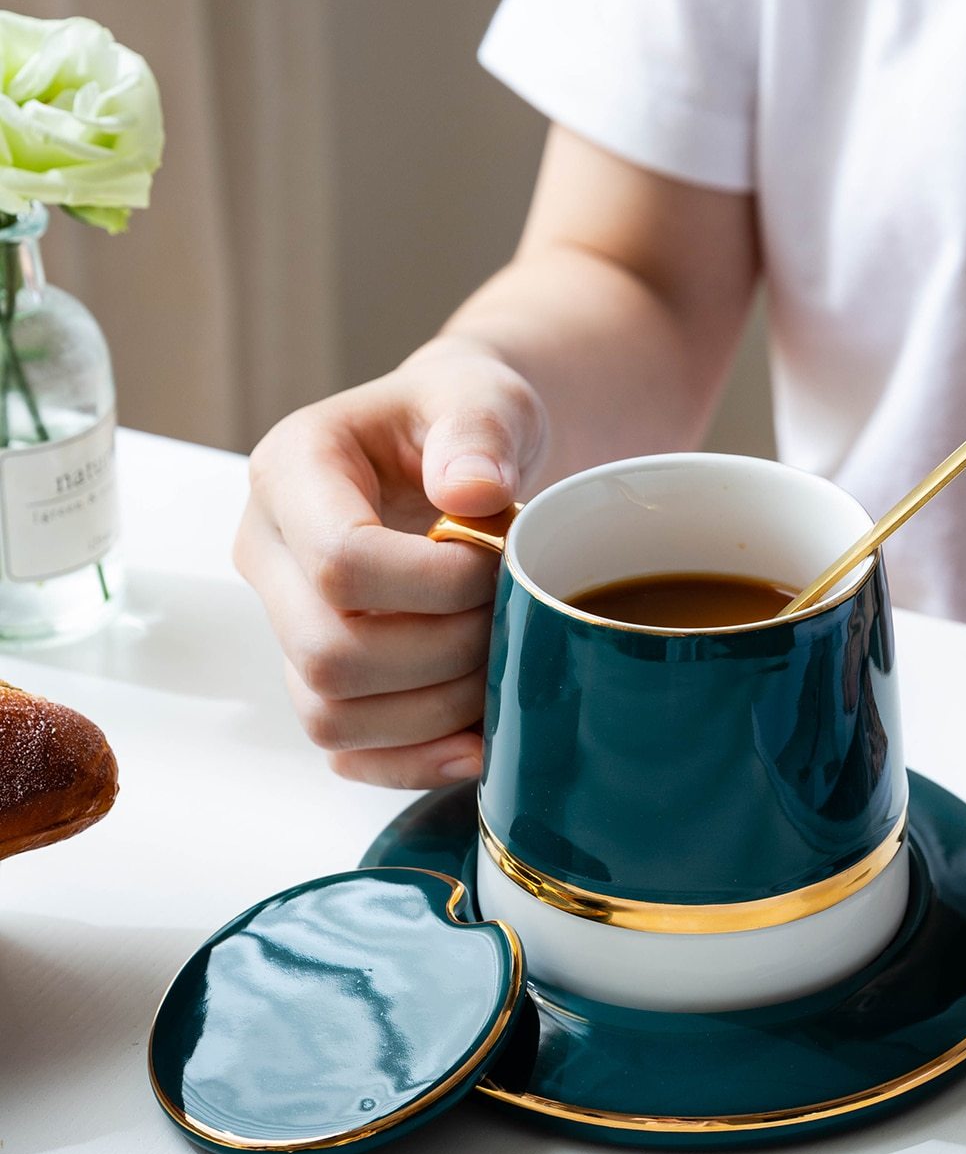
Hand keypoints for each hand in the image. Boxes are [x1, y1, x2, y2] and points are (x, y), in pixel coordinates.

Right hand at [234, 340, 546, 787]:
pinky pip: (347, 751)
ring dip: (435, 708)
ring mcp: (288, 623)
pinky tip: (479, 739)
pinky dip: (415, 758)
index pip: (339, 560)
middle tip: (506, 617)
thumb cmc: (463, 422)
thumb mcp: (482, 394)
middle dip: (442, 652)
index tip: (495, 564)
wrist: (458, 458)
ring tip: (499, 661)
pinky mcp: (320, 677)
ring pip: (332, 713)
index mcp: (293, 473)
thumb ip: (479, 428)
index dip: (434, 583)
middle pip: (329, 652)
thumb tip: (470, 490)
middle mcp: (270, 556)